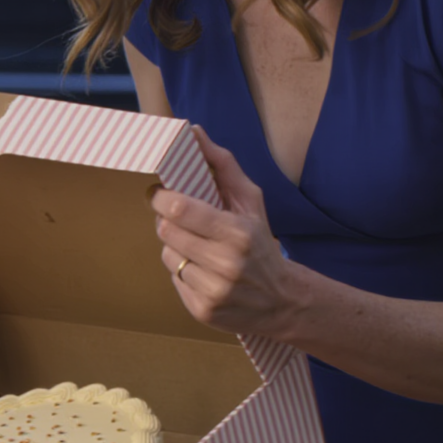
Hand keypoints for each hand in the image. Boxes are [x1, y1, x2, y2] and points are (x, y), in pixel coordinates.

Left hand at [152, 127, 299, 337]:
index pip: (179, 210)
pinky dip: (182, 270)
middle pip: (167, 231)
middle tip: (181, 219)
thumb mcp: (250, 201)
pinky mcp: (202, 311)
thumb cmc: (261, 242)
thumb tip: (194, 132)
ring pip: (167, 255)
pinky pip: (172, 278)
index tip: (160, 192)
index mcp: (238, 233)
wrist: (282, 301)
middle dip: (169, 221)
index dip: (162, 198)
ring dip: (176, 247)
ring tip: (199, 248)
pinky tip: (203, 270)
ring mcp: (213, 291)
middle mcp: (225, 264)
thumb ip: (222, 165)